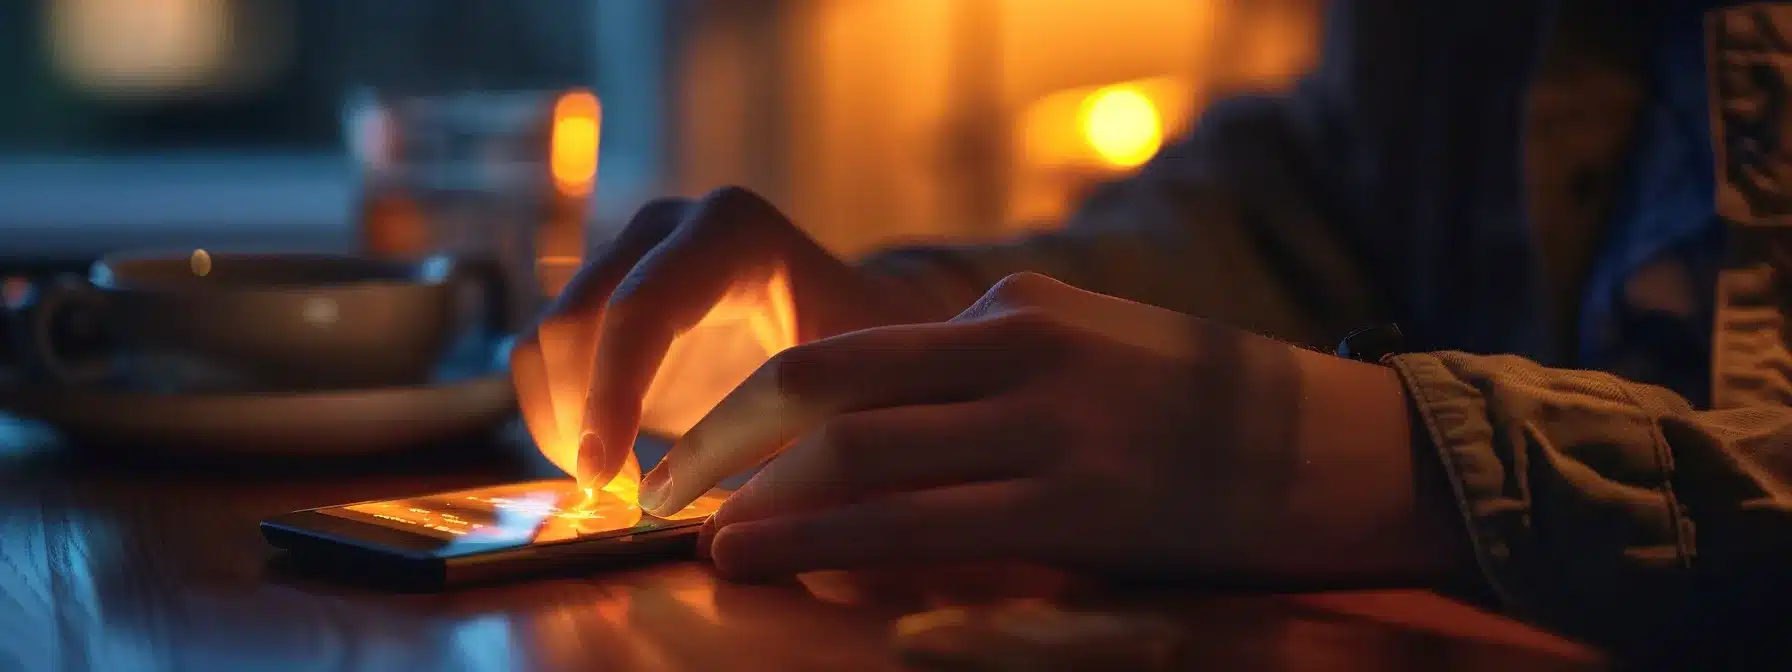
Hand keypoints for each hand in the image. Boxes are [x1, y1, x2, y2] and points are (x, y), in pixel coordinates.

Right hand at [511, 187, 947, 488]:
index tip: (605, 478)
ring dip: (558, 423)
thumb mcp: (846, 390)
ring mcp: (626, 256)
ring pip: (544, 341)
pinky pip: (540, 358)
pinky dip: (554, 419)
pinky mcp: (601, 299)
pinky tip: (602, 468)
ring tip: (612, 489)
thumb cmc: (860, 358)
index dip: (611, 394)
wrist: (851, 323)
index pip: (642, 308)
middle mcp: (665, 229)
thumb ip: (790, 435)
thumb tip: (718, 511)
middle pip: (575, 320)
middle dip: (579, 417)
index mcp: (732, 233)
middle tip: (613, 499)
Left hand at [645, 272, 1466, 582]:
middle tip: (666, 496)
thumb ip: (986, 363)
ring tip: (709, 544)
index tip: (693, 448)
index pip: (841, 356)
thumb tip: (882, 412)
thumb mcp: (1086, 343)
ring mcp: (1048, 431)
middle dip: (730, 452)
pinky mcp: (1080, 508)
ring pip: (868, 465)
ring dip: (774, 509)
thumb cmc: (1198, 403)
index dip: (747, 408)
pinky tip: (799, 565)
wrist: (1334, 447)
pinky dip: (847, 547)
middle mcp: (1017, 355)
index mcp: (1012, 311)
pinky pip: (933, 529)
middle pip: (831, 401)